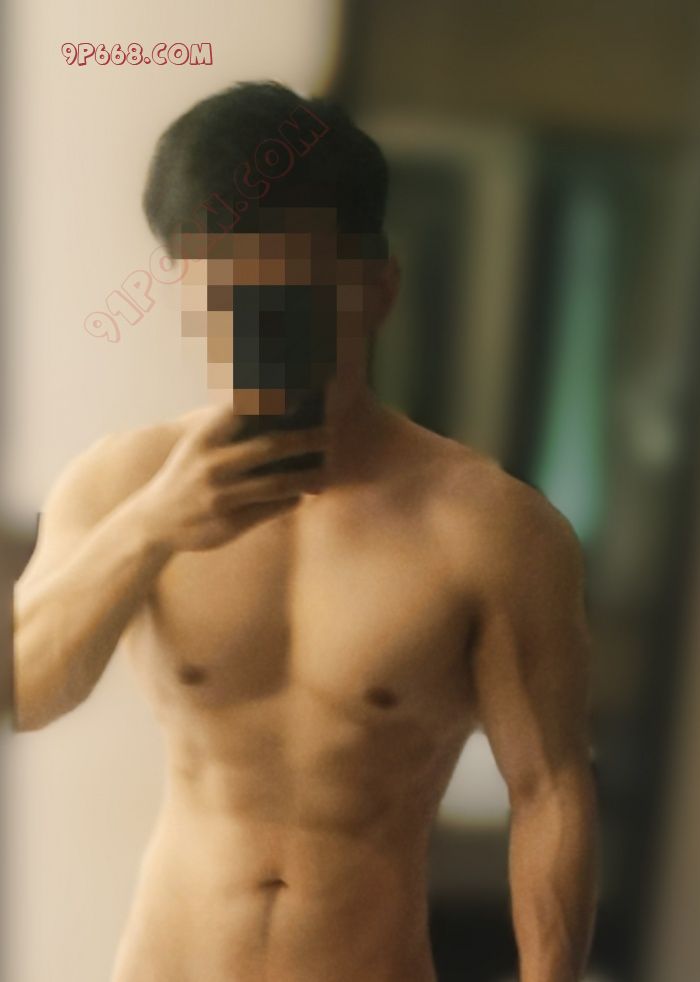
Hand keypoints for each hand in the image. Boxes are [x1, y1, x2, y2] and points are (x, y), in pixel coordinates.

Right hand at [136, 403, 329, 551]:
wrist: (153, 522)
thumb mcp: (198, 446)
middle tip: (329, 434)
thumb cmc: (188, 474)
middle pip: (270, 446)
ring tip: (326, 472)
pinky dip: (292, 499)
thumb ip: (230, 428)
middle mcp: (211, 465)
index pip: (242, 409)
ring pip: (278, 483)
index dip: (273, 398)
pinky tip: (302, 494)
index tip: (302, 391)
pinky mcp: (229, 523)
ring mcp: (221, 496)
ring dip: (308, 476)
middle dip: (306, 439)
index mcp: (203, 438)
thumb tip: (282, 412)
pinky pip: (273, 508)